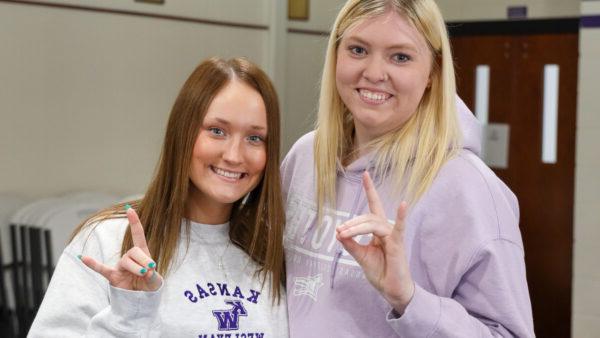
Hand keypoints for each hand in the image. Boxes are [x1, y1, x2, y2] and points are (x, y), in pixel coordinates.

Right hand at [80, 207, 161, 290]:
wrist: (142, 300)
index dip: (134, 222)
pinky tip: (83, 257)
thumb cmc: (150, 286)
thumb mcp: (156, 280)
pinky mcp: (113, 277)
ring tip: (143, 274)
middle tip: (150, 269)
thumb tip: (146, 271)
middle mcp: (130, 257)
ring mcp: (120, 267)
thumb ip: (153, 275)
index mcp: (142, 254)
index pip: (138, 235)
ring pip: (126, 261)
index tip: (129, 209)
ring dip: (136, 268)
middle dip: (144, 259)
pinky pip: (102, 269)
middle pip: (134, 251)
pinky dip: (93, 264)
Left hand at [336, 171, 414, 313]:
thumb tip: (338, 232)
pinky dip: (400, 216)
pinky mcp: (398, 243)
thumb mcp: (360, 256)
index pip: (373, 207)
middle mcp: (386, 230)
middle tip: (340, 232)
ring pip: (372, 223)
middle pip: (367, 217)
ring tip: (343, 234)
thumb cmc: (380, 272)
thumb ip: (351, 244)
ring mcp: (393, 236)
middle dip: (352, 223)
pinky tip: (403, 205)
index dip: (370, 190)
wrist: (391, 290)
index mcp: (378, 231)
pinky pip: (398, 228)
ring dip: (356, 227)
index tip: (366, 174)